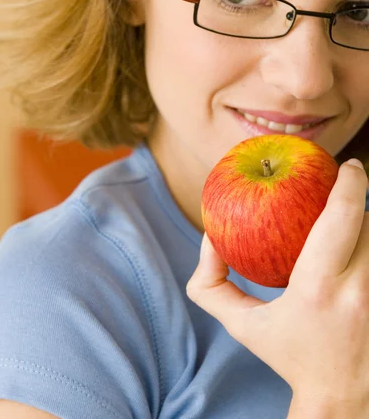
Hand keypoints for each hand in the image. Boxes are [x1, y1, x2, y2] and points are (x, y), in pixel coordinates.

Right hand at [187, 159, 368, 409]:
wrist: (343, 396)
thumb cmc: (288, 354)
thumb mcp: (241, 325)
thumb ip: (211, 285)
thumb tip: (208, 238)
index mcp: (318, 288)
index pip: (342, 217)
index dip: (350, 183)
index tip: (347, 166)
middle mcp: (359, 291)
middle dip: (358, 203)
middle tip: (343, 190)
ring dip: (366, 225)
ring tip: (348, 226)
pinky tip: (359, 249)